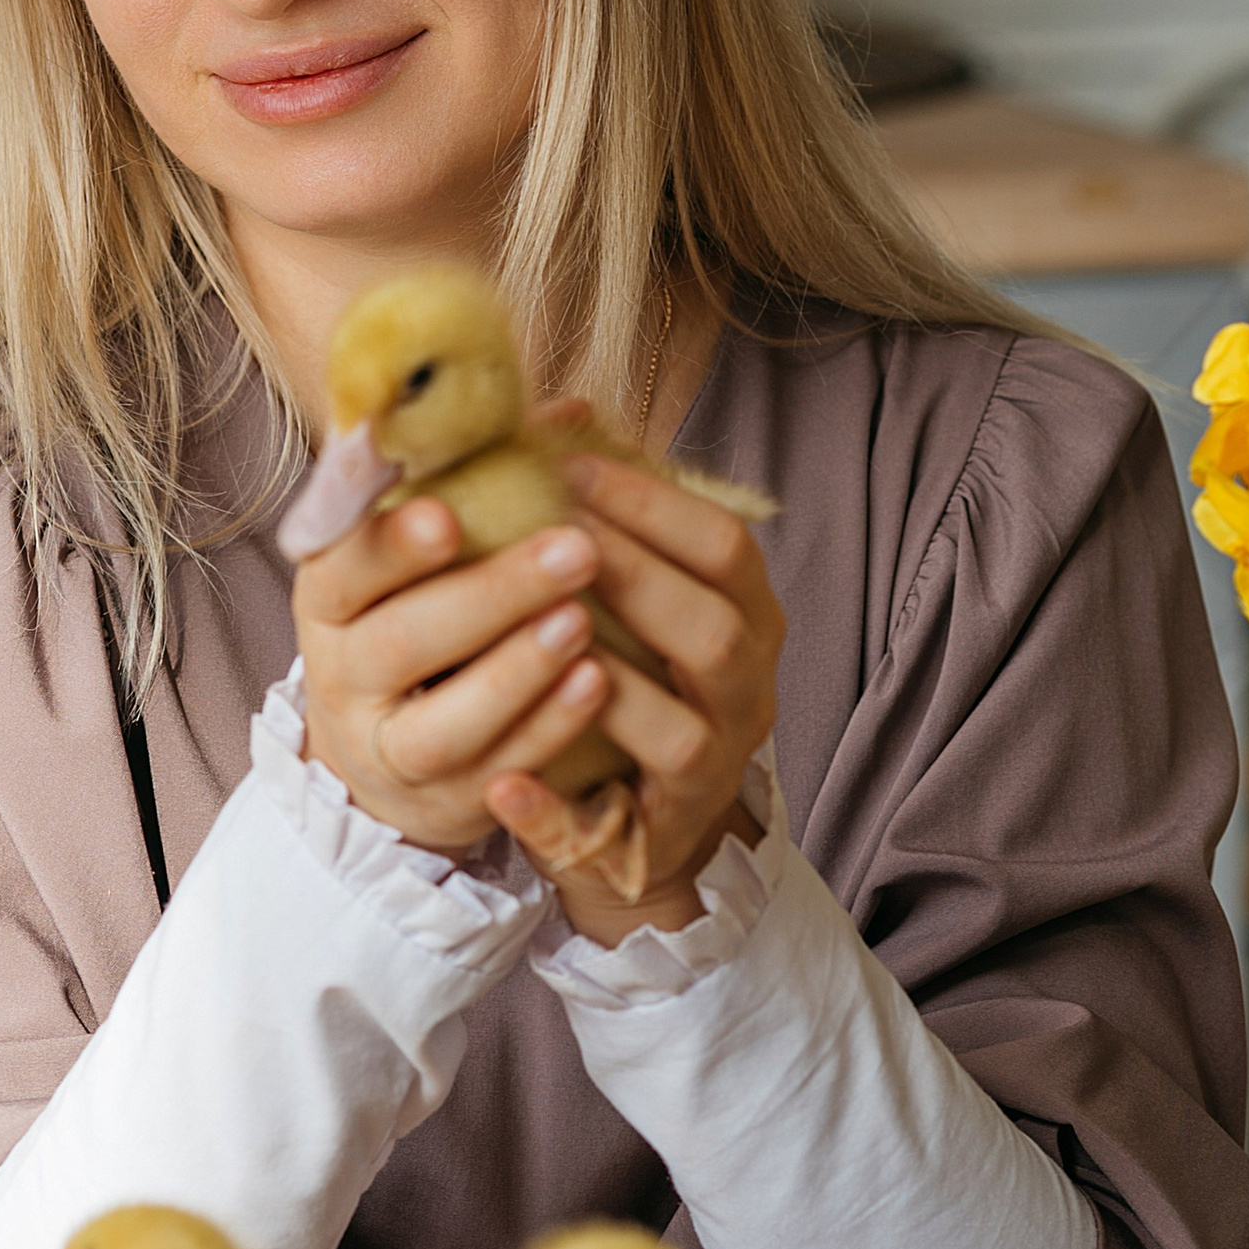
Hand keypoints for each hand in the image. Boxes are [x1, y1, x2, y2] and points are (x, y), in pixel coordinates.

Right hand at [294, 493, 617, 859]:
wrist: (390, 747)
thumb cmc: (421, 614)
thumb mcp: (425, 551)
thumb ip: (483, 480)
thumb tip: (569, 409)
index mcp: (330, 595)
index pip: (343, 566)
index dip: (390, 545)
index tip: (449, 517)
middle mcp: (341, 673)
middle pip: (401, 641)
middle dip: (489, 595)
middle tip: (576, 550)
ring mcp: (386, 745)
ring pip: (441, 722)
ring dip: (516, 670)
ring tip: (582, 621)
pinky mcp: (439, 799)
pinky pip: (493, 769)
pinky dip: (544, 729)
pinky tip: (596, 684)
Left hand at [485, 452, 782, 943]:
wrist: (637, 823)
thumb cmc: (629, 676)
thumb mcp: (629, 591)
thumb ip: (607, 514)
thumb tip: (564, 408)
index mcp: (748, 621)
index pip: (728, 549)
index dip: (655, 504)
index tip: (572, 467)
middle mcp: (747, 695)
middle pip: (714, 635)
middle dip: (634, 578)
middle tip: (549, 535)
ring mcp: (712, 773)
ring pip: (678, 734)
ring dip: (607, 687)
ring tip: (539, 641)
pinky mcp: (658, 840)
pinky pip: (609, 828)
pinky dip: (553, 808)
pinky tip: (500, 783)